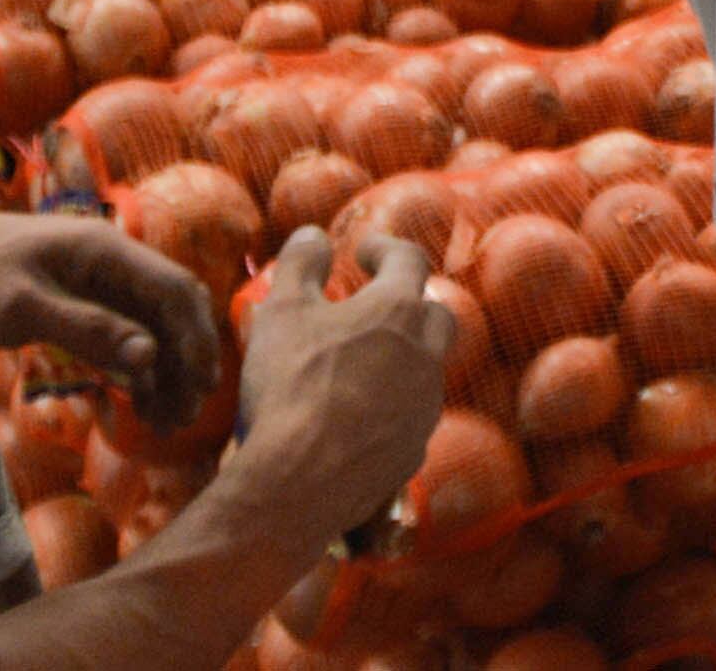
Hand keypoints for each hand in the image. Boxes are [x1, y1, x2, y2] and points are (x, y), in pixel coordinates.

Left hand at [0, 210, 221, 431]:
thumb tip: (150, 357)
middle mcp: (108, 262)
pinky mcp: (73, 302)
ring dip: (165, 369)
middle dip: (188, 359)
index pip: (175, 289)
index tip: (201, 388)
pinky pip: (120, 333)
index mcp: (103, 251)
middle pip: (171, 308)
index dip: (196, 338)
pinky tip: (138, 402)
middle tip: (188, 415)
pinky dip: (136, 367)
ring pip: (150, 324)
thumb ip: (87, 330)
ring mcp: (92, 281)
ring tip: (166, 421)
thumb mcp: (22, 308)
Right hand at [220, 229, 454, 544]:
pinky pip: (410, 417)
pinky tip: (356, 418)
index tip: (362, 252)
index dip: (386, 249)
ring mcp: (426, 406)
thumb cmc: (290, 385)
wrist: (301, 481)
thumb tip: (313, 235)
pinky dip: (390, 407)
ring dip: (400, 358)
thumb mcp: (281, 311)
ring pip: (426, 369)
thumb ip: (301, 263)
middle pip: (434, 314)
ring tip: (359, 365)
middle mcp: (426, 355)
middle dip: (408, 304)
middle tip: (373, 307)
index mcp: (397, 311)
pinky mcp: (415, 450)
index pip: (408, 260)